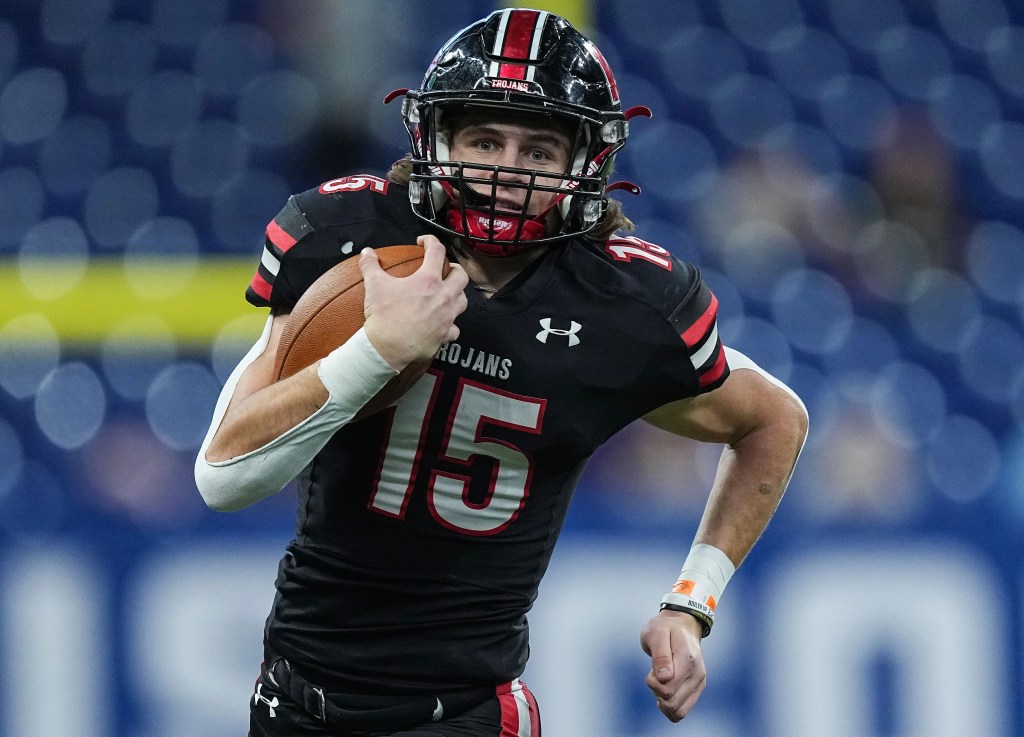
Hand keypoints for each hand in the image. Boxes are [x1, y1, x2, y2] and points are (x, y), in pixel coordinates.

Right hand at [361, 235, 468, 369]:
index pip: (437, 251)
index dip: (430, 241)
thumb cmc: (384, 317)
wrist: (387, 348)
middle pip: (461, 276)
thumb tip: (367, 253)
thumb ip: (370, 265)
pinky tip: (443, 324)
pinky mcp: (445, 335)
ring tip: (447, 294)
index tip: (423, 242)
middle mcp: (443, 297)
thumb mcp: (374, 286)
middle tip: (444, 269)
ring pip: (463, 301)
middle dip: (454, 269)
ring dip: (457, 295)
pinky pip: (454, 329)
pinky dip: (450, 325)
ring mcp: (447, 317)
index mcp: (428, 280)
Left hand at [640, 610, 706, 721]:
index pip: (668, 689)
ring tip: (661, 682)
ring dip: (663, 701)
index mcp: (688, 660)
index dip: (653, 683)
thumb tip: (664, 679)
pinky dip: (670, 706)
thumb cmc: (665, 628)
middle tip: (655, 675)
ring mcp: (699, 683)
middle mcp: (698, 674)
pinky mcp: (698, 688)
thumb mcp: (656, 634)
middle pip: (672, 704)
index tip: (651, 670)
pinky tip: (664, 690)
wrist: (682, 624)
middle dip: (657, 692)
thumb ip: (660, 656)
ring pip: (678, 712)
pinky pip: (682, 711)